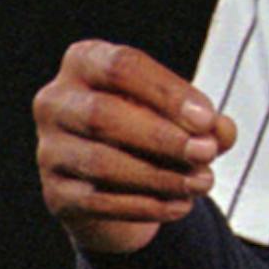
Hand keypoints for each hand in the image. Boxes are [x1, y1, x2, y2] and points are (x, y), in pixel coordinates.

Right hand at [33, 41, 236, 254]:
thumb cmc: (155, 128)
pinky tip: (181, 205)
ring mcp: (49, 149)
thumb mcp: (183, 116)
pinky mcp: (56, 193)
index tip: (207, 119)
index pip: (121, 66)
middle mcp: (56, 101)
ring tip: (202, 182)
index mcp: (86, 62)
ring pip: (100, 163)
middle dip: (162, 137)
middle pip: (101, 115)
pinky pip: (98, 202)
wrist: (120, 179)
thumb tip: (220, 132)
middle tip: (207, 152)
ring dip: (159, 176)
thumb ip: (206, 121)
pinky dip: (146, 206)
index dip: (167, 92)